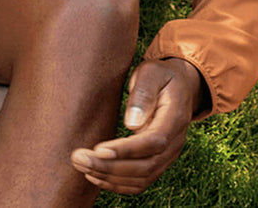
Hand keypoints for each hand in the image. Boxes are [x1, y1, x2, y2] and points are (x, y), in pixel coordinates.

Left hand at [69, 57, 205, 194]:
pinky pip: (140, 182)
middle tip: (79, 158)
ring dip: (109, 177)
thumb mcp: (152, 73)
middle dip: (110, 167)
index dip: (126, 150)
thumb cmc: (160, 77)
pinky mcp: (158, 162)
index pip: (153, 142)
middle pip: (146, 166)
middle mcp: (175, 142)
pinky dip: (118, 184)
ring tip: (81, 166)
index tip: (98, 150)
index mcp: (176, 118)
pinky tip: (95, 176)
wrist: (179, 87)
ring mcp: (168, 155)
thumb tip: (131, 124)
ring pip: (142, 178)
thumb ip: (143, 94)